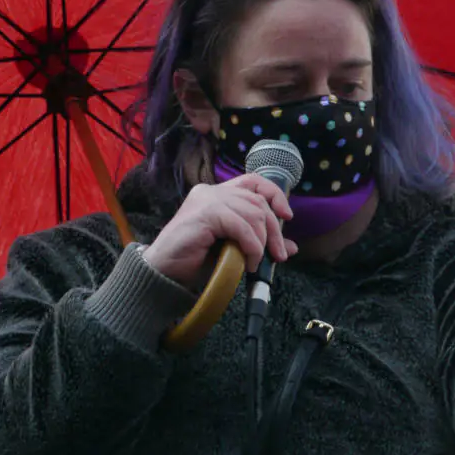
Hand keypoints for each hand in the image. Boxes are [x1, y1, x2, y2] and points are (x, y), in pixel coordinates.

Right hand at [142, 175, 297, 290]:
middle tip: (279, 255)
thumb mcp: (233, 248)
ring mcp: (207, 200)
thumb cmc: (194, 261)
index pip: (252, 181)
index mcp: (216, 194)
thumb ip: (258, 242)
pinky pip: (241, 226)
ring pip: (252, 212)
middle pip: (257, 200)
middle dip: (274, 230)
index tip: (286, 216)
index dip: (274, 195)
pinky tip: (249, 261)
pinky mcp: (205, 213)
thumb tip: (291, 247)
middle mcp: (211, 191)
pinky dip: (251, 245)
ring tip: (256, 262)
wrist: (164, 272)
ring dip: (262, 241)